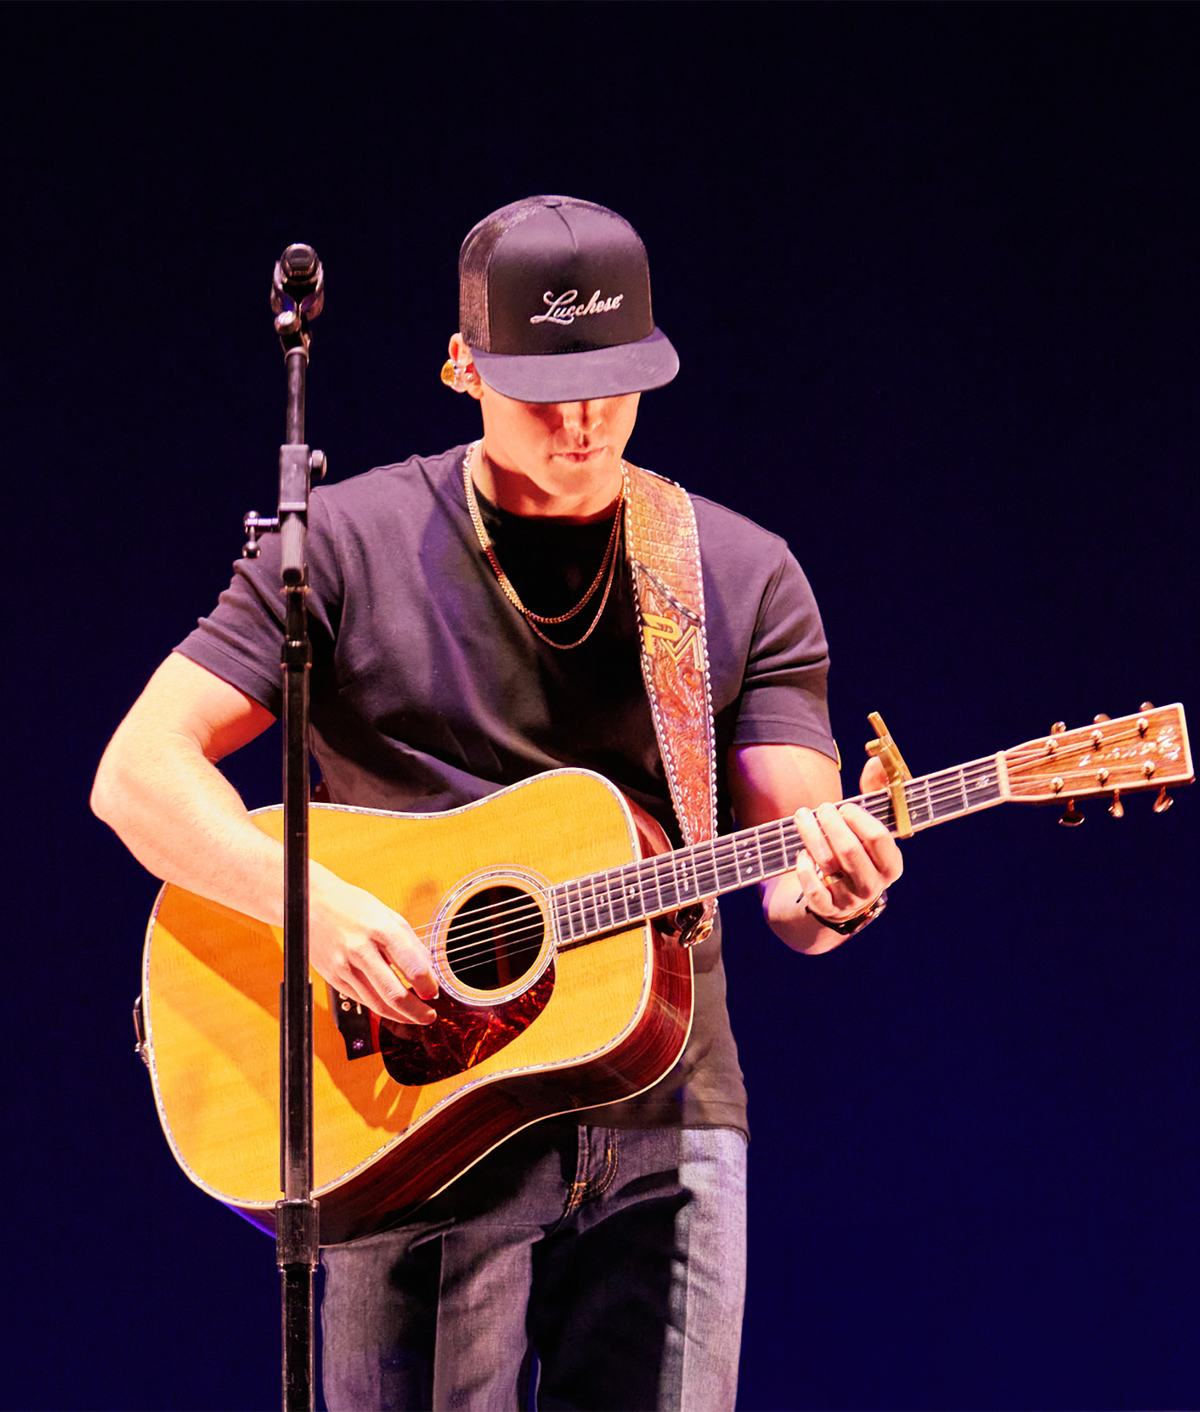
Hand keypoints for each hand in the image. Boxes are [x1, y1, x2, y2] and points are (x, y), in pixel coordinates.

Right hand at [309, 866, 438, 1024]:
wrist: (311, 903)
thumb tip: (429, 972)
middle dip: (416, 1011)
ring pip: (377, 1003)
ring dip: (400, 1015)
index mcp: (381, 929)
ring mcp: (345, 966)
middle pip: (394, 993)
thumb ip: (410, 944)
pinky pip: (361, 999)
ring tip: (414, 1017)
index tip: (433, 992)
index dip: (427, 985)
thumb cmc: (352, 906)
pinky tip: (391, 1008)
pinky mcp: (334, 978)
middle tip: (429, 1015)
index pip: (412, 966)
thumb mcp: (388, 915)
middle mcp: (361, 949)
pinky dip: (379, 1007)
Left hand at [792, 756, 902, 925]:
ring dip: (810, 835)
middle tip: (822, 808)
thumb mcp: (872, 824)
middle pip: (850, 850)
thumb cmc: (858, 849)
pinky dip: (804, 868)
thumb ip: (877, 791)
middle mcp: (873, 885)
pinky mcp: (826, 908)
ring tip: (802, 816)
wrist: (842, 895)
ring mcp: (849, 899)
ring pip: (827, 864)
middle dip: (831, 823)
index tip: (845, 807)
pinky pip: (813, 890)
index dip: (859, 818)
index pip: (879, 838)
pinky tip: (801, 852)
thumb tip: (876, 761)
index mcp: (891, 865)